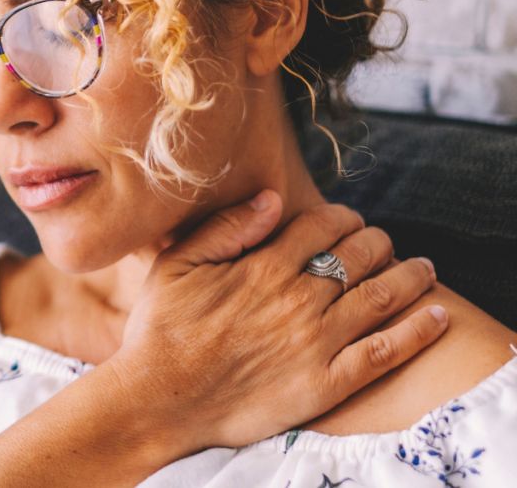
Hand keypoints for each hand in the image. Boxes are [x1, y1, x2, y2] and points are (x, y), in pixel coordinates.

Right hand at [110, 189, 444, 455]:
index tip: (348, 220)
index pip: (323, 225)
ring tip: (424, 268)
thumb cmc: (161, 329)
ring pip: (382, 295)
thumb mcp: (177, 264)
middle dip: (378, 240)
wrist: (160, 399)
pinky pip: (385, 352)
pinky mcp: (326, 383)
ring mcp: (316, 341)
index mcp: (264, 266)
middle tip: (382, 242)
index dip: (343, 216)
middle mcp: (298, 299)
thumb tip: (271, 197)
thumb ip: (226, 228)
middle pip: (361, 254)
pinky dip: (417, 331)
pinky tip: (436, 316)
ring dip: (411, 275)